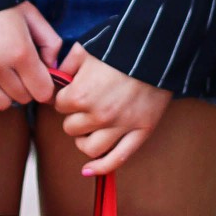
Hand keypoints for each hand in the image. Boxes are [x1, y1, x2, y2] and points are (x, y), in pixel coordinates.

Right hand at [0, 3, 60, 112]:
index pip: (42, 91)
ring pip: (1, 104)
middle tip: (21, 75)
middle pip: (23, 98)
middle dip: (27, 89)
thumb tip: (52, 67)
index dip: (45, 86)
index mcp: (19, 50)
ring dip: (7, 97)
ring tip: (5, 82)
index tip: (40, 78)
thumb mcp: (30, 14)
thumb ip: (49, 41)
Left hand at [53, 45, 169, 176]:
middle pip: (71, 127)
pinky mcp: (141, 131)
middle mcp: (99, 114)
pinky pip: (118, 158)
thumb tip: (56, 75)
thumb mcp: (88, 48)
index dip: (65, 98)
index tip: (73, 92)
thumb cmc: (122, 46)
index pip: (59, 106)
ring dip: (84, 140)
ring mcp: (121, 126)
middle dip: (75, 117)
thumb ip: (67, 63)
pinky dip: (102, 167)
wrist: (158, 49)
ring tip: (88, 131)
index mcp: (82, 94)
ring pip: (89, 148)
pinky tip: (89, 169)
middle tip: (83, 107)